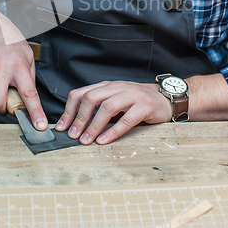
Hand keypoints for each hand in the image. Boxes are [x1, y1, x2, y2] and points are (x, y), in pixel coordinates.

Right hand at [0, 2, 47, 129]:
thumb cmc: (10, 42)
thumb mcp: (27, 57)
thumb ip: (28, 79)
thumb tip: (28, 101)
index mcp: (18, 66)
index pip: (28, 94)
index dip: (34, 112)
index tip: (39, 126)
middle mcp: (0, 69)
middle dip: (1, 109)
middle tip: (7, 103)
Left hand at [55, 80, 172, 144]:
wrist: (165, 98)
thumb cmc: (136, 102)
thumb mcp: (115, 100)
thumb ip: (99, 108)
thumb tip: (77, 125)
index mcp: (106, 86)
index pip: (80, 93)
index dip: (69, 110)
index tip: (62, 127)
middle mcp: (117, 87)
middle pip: (91, 98)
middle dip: (79, 118)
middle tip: (73, 135)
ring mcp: (131, 95)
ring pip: (107, 107)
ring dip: (93, 125)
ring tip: (86, 140)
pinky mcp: (145, 106)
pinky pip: (126, 119)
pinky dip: (113, 131)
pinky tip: (104, 140)